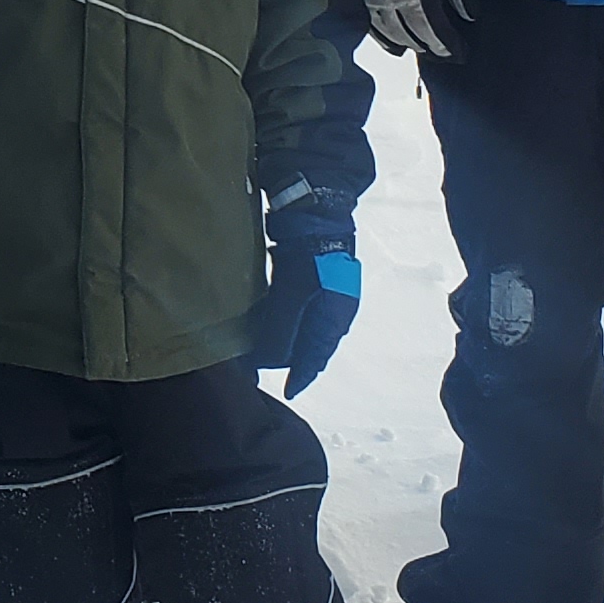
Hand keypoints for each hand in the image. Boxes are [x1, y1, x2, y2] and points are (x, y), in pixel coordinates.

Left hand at [244, 183, 361, 390]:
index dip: (300, 376)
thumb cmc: (309, 255)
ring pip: (307, 328)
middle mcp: (336, 310)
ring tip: (267, 349)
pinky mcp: (318, 277)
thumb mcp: (292, 295)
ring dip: (289, 339)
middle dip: (292, 360)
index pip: (316, 357)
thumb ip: (280, 331)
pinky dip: (289, 320)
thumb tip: (268, 362)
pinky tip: (274, 319)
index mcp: (335, 318)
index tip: (288, 393)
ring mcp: (330, 292)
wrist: (318, 210)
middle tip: (267, 369)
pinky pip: (303, 310)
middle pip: (312, 345)